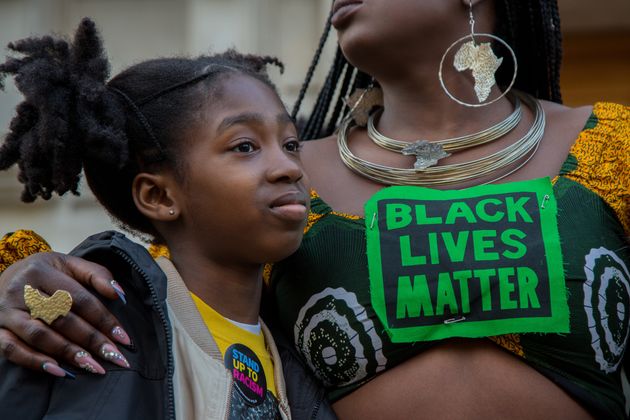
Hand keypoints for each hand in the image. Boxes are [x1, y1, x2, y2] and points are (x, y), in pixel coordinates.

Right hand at [0, 252, 130, 376]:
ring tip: (94, 366)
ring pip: (39, 336)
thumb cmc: (45, 273)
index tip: (123, 338)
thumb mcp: (69, 264)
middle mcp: (20, 290)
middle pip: (61, 319)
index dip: (103, 319)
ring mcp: (5, 312)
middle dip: (91, 340)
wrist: (6, 275)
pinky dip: (35, 362)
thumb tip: (119, 294)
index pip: (79, 299)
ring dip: (69, 353)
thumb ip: (96, 275)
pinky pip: (12, 350)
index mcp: (41, 270)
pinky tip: (60, 371)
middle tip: (114, 357)